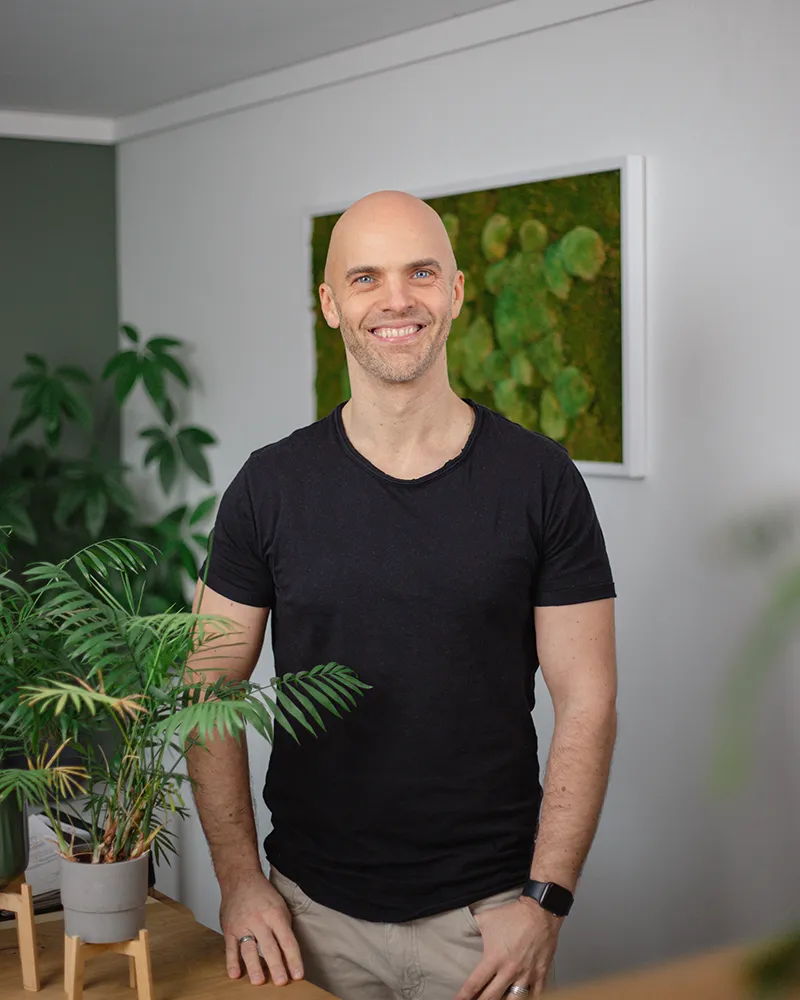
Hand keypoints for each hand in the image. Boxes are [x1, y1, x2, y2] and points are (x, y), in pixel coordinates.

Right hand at [219, 869, 303, 985]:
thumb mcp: (280, 905)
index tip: (298, 975)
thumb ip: (284, 927)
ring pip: (249, 948)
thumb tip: (289, 952)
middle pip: (269, 946)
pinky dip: (231, 962)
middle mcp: (259, 920)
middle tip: (281, 981)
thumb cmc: (262, 894)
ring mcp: (243, 925)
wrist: (240, 879)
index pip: (287, 940)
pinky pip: (230, 948)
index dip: (293, 959)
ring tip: (259, 981)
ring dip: (254, 966)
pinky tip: (235, 974)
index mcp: (275, 914)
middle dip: (276, 965)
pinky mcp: (229, 929)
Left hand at [454, 897, 560, 999]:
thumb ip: (473, 927)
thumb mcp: (487, 918)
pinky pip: (535, 995)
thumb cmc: (514, 915)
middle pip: (491, 998)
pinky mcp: (540, 974)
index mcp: (494, 958)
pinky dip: (529, 999)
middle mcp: (509, 970)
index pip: (475, 983)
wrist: (540, 911)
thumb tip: (461, 928)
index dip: (464, 995)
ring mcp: (526, 974)